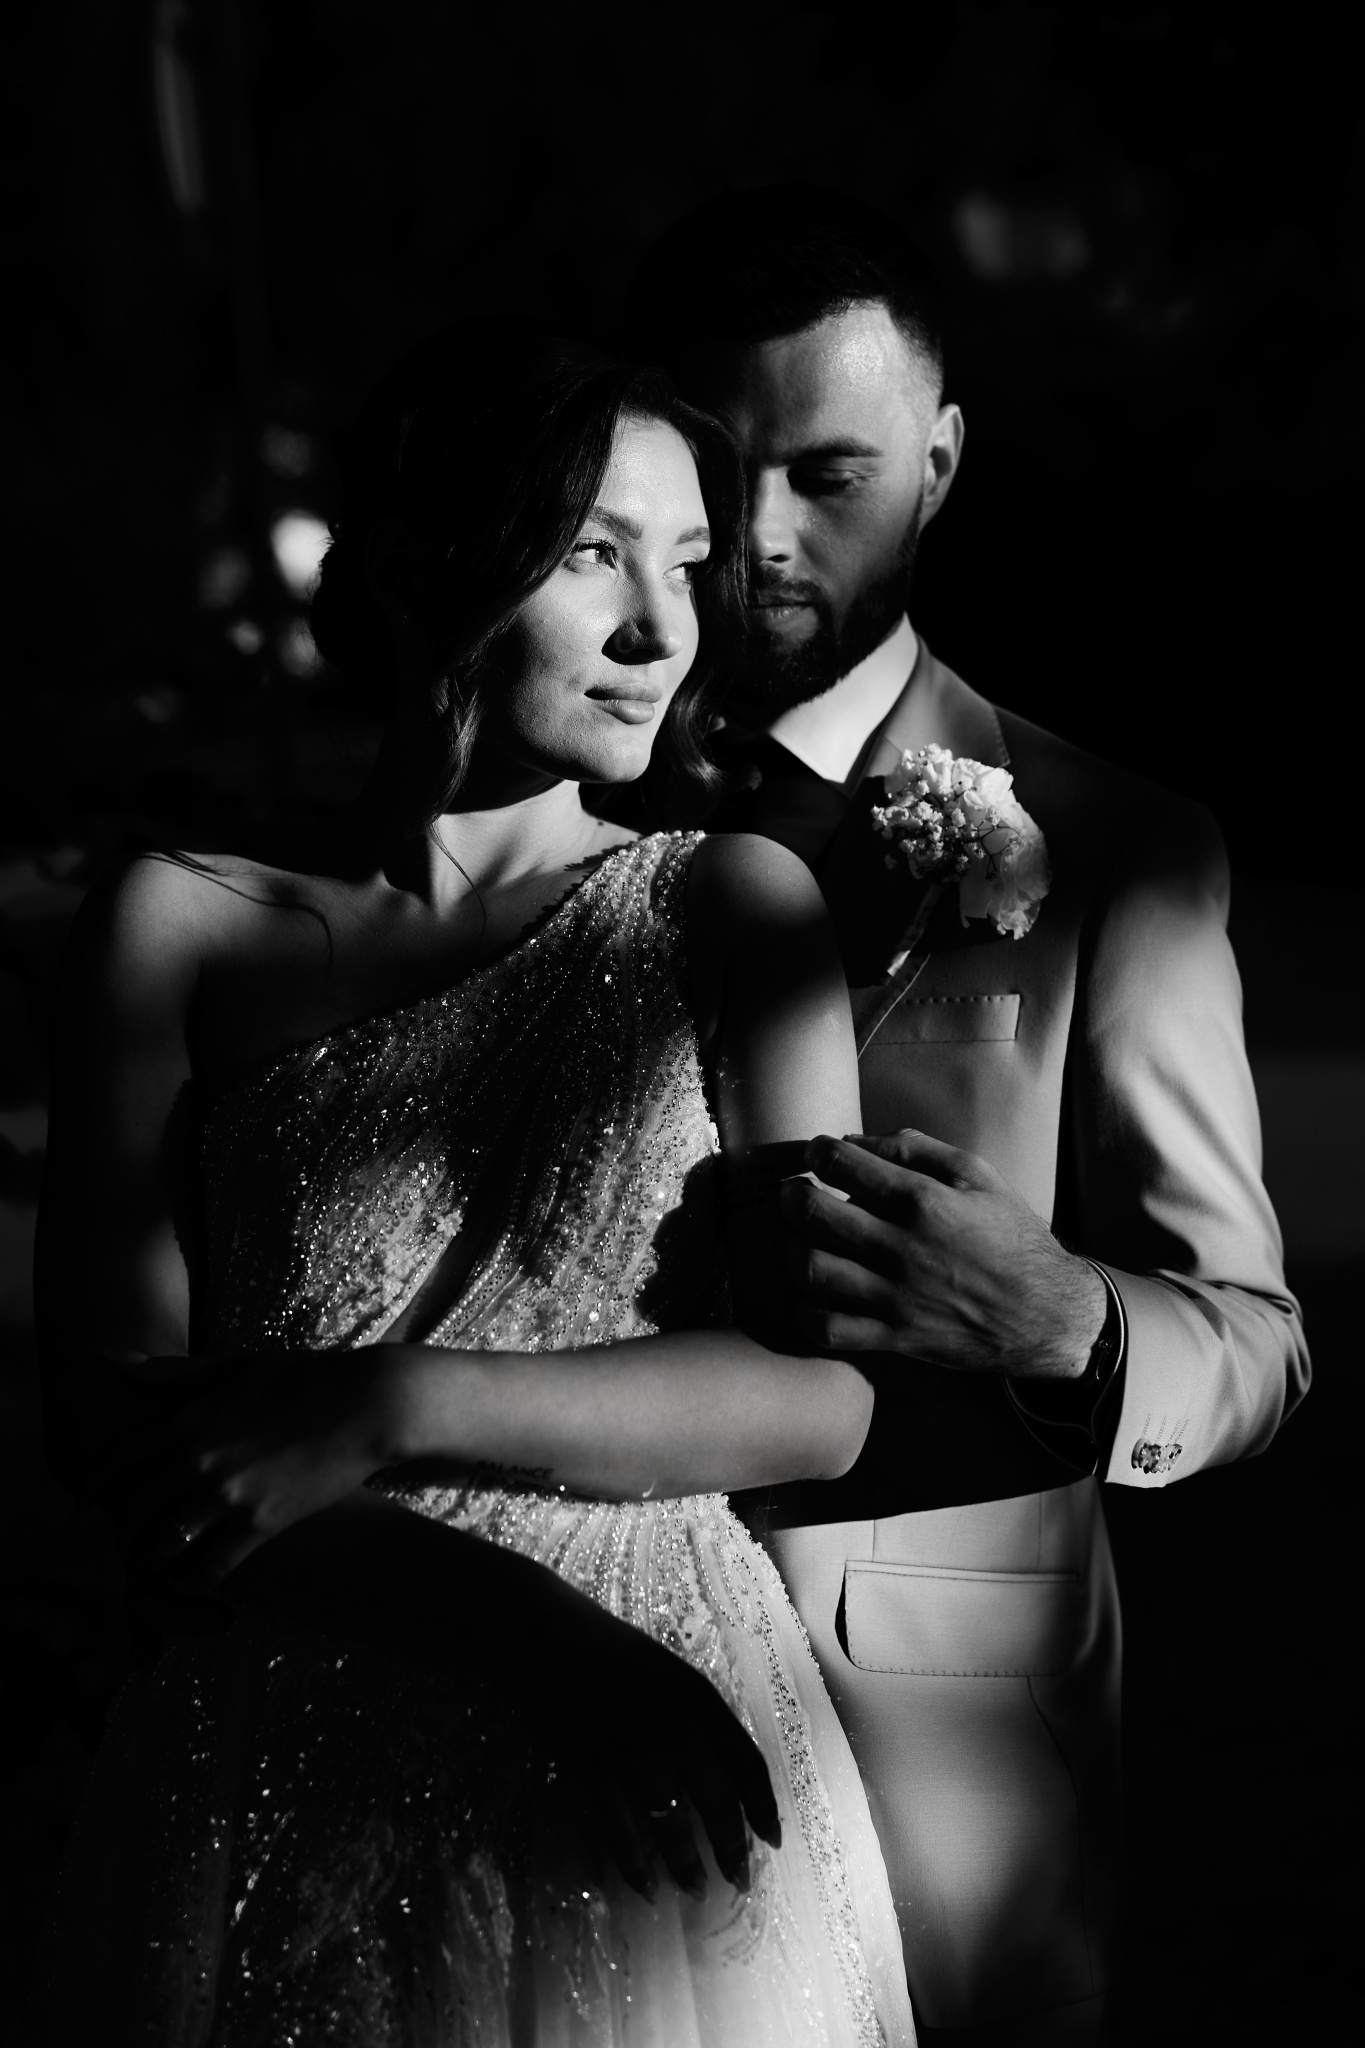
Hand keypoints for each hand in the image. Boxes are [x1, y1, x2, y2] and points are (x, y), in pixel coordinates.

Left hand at [114, 1348, 406, 1589]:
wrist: (366, 1404)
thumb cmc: (304, 1377)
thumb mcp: (235, 1367)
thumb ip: (175, 1374)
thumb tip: (120, 1365)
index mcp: (187, 1419)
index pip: (117, 1460)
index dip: (94, 1485)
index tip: (87, 1502)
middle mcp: (198, 1459)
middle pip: (134, 1510)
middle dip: (124, 1531)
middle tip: (127, 1542)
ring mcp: (228, 1494)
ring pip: (165, 1545)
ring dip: (155, 1560)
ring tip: (159, 1565)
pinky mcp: (261, 1522)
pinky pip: (212, 1566)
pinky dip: (198, 1579)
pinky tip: (199, 1580)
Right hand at [537, 1601, 781, 1903]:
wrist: (540, 1631)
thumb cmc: (606, 1650)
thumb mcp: (667, 1674)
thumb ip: (695, 1719)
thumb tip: (722, 1779)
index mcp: (697, 1695)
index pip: (746, 1760)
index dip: (764, 1806)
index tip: (772, 1840)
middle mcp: (671, 1722)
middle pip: (716, 1798)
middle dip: (731, 1846)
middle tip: (738, 1879)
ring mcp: (628, 1745)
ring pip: (669, 1821)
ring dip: (685, 1862)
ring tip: (693, 1888)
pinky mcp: (585, 1764)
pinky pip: (617, 1827)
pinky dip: (632, 1862)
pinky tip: (644, 1883)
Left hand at [782, 1129, 1107, 1378]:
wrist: (1047, 1314)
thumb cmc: (1014, 1240)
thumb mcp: (981, 1178)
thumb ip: (920, 1150)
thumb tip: (860, 1141)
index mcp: (923, 1201)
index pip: (843, 1163)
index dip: (818, 1151)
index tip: (816, 1153)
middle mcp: (902, 1247)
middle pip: (813, 1214)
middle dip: (792, 1195)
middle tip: (794, 1191)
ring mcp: (895, 1295)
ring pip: (812, 1269)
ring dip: (796, 1249)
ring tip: (805, 1241)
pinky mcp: (894, 1336)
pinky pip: (828, 1328)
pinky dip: (808, 1311)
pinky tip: (816, 1294)